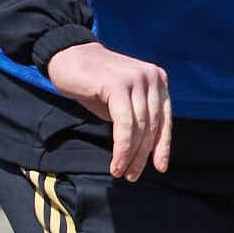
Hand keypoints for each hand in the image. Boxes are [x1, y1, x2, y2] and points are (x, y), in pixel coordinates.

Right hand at [45, 41, 173, 178]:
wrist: (68, 57)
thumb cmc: (94, 83)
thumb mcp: (123, 101)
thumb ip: (138, 117)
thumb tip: (147, 150)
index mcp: (158, 80)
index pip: (165, 119)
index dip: (163, 146)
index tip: (159, 167)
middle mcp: (151, 78)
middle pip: (153, 125)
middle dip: (143, 155)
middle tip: (132, 176)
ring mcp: (136, 79)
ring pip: (140, 127)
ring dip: (131, 155)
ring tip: (121, 172)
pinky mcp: (118, 85)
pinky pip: (125, 124)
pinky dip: (122, 147)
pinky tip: (117, 162)